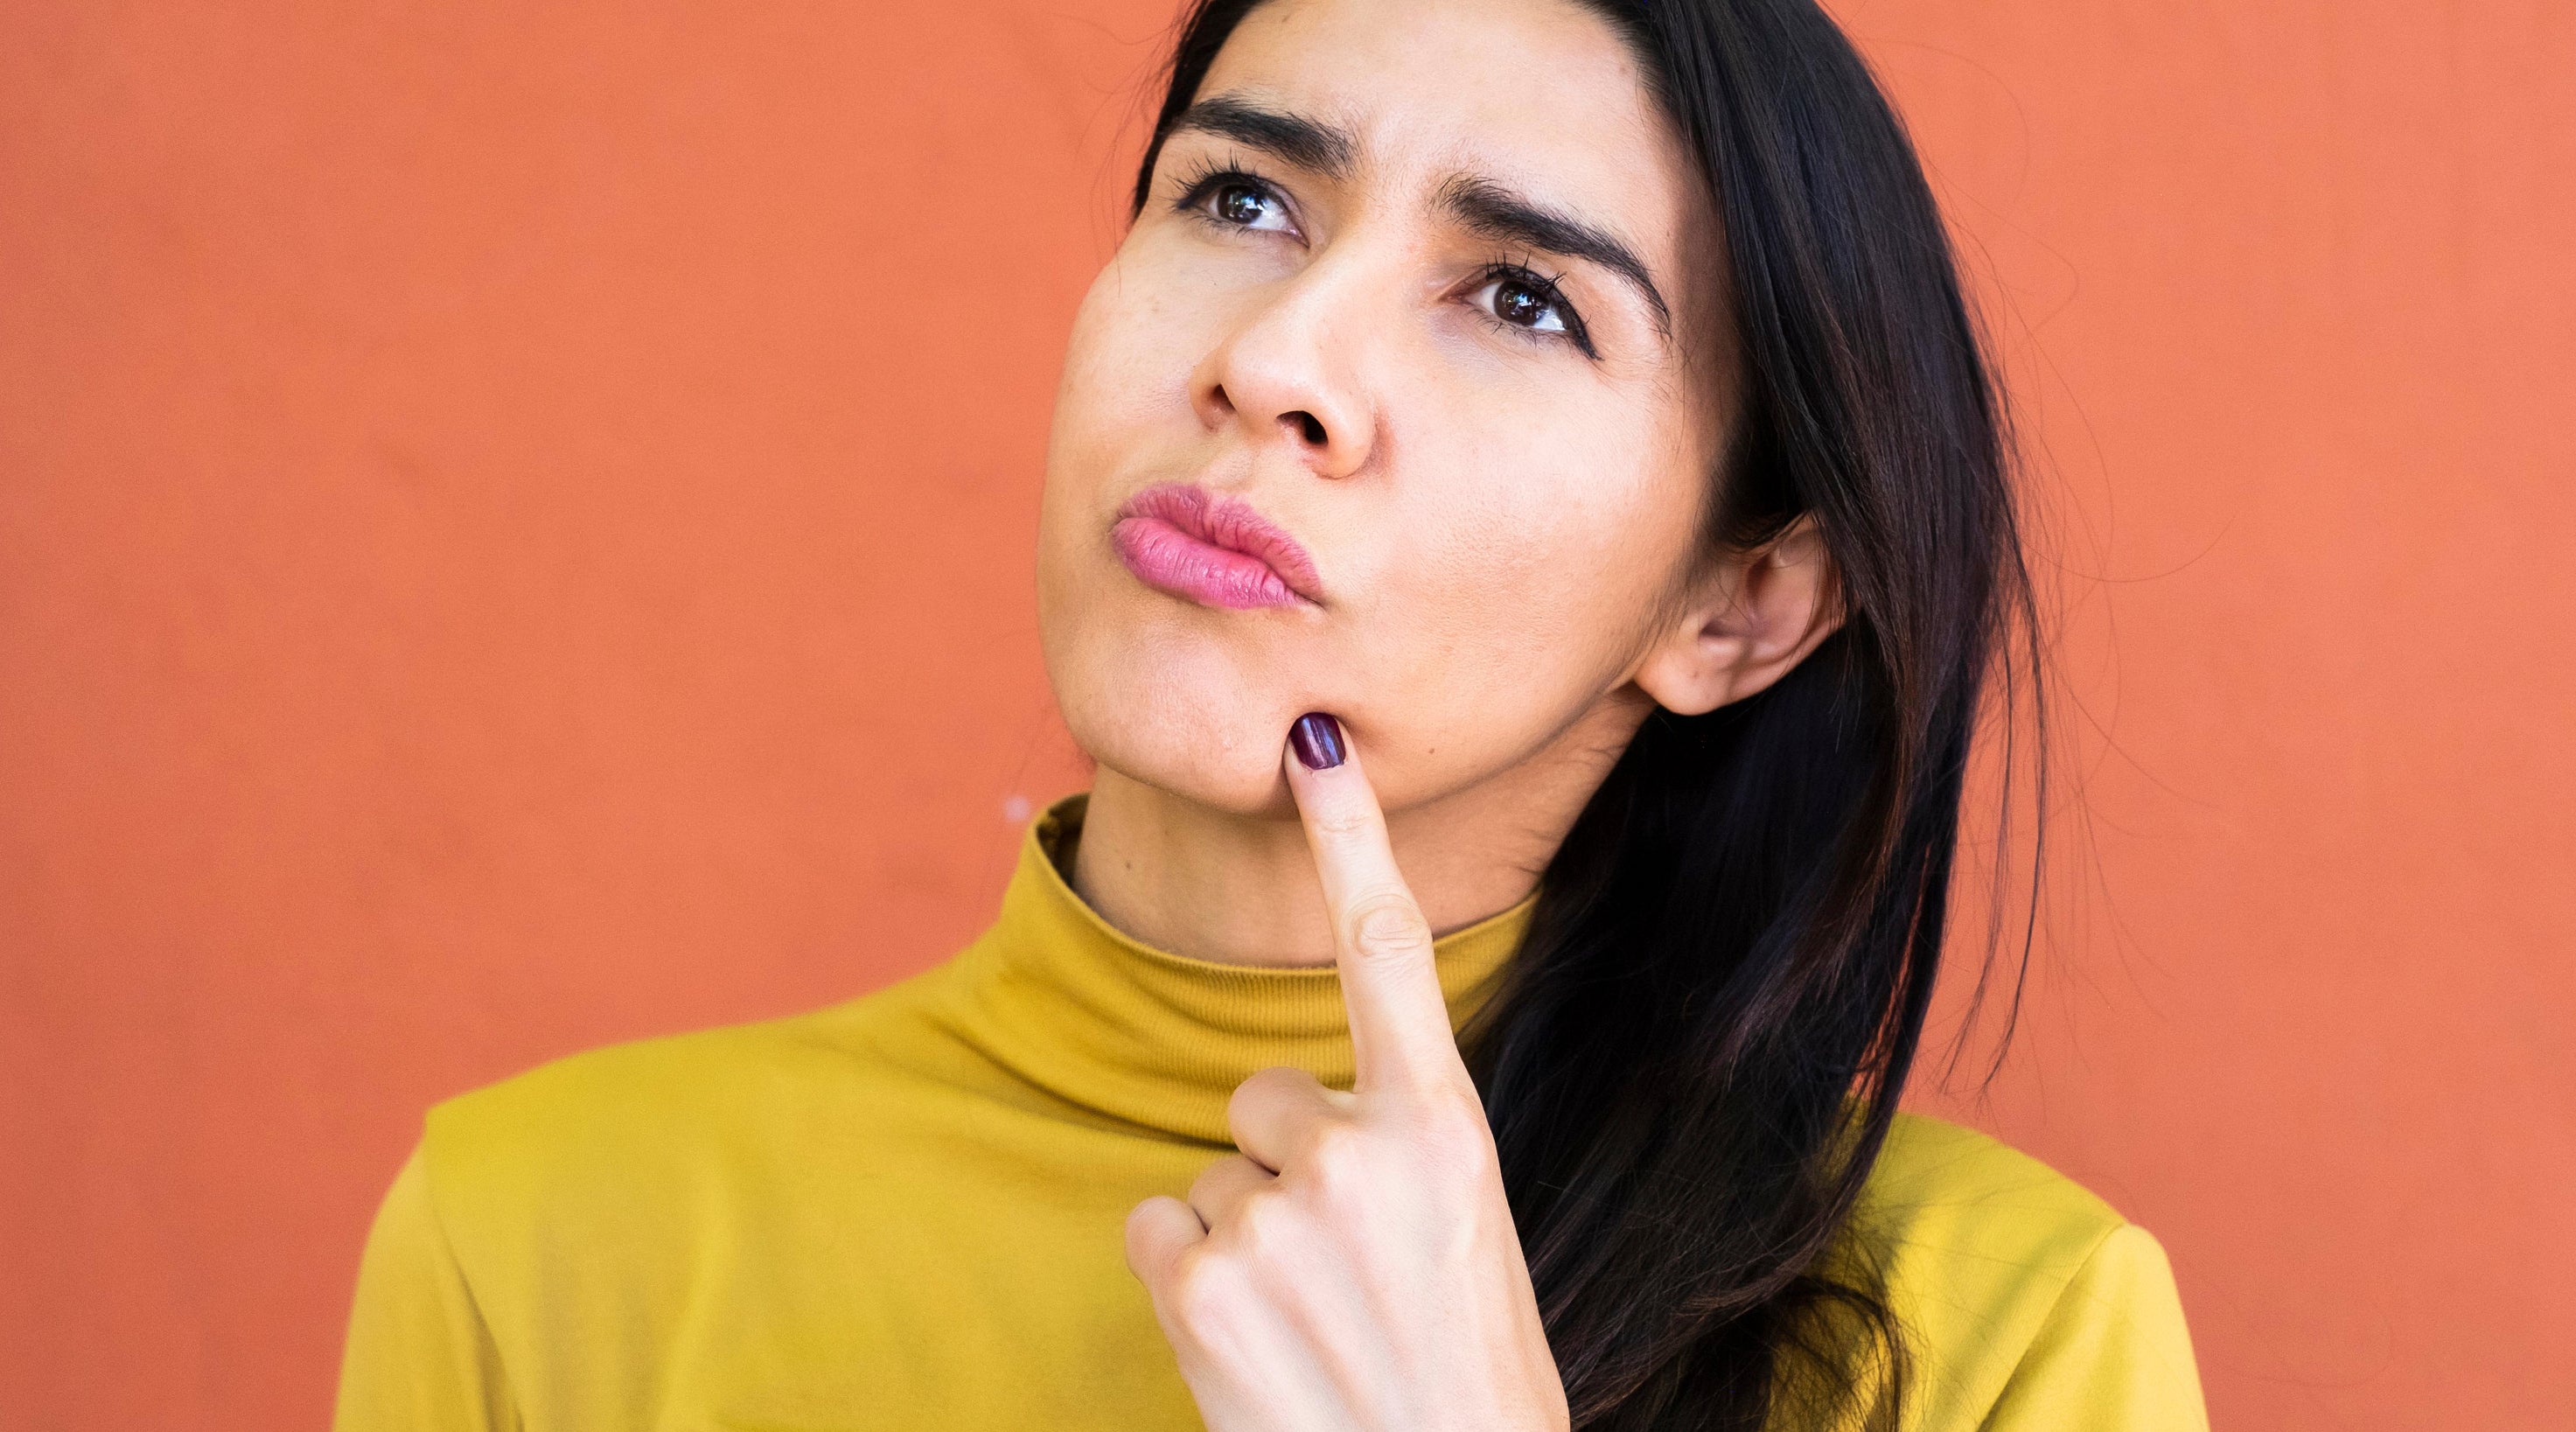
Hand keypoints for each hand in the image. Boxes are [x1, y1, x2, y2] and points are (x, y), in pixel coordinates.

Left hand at [1123, 712, 1570, 1431]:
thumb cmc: (1462, 1371)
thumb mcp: (1461, 1233)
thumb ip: (1392, 1150)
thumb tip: (1284, 1118)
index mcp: (1446, 1129)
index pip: (1389, 950)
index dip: (1349, 833)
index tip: (1314, 738)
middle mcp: (1361, 1152)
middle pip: (1262, 1095)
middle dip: (1284, 1166)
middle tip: (1346, 1270)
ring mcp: (1275, 1215)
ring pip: (1212, 1173)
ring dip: (1243, 1237)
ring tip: (1310, 1323)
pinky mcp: (1199, 1280)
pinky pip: (1157, 1225)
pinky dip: (1188, 1280)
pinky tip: (1252, 1342)